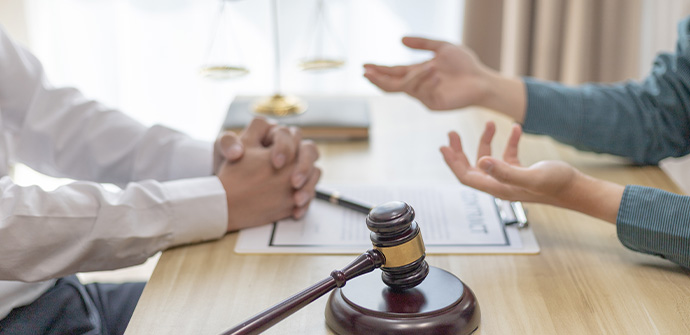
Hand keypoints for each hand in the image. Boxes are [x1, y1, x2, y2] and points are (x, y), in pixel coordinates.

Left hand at [217, 118, 320, 230]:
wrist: (225, 185)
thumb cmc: (225, 162)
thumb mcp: (221, 150)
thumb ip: (228, 144)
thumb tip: (237, 152)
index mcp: (273, 135)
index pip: (287, 133)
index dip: (285, 146)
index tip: (276, 163)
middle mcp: (290, 149)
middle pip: (308, 149)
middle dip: (304, 165)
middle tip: (293, 182)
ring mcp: (296, 168)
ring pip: (314, 170)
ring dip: (309, 184)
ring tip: (297, 200)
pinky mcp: (297, 185)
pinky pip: (310, 190)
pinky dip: (306, 201)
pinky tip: (296, 211)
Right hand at [363, 37, 526, 120]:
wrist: (481, 79)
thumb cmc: (464, 64)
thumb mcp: (442, 47)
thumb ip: (422, 44)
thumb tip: (400, 40)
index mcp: (417, 72)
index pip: (393, 72)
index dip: (378, 70)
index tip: (364, 67)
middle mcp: (418, 85)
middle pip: (392, 85)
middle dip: (379, 79)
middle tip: (367, 73)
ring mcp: (424, 96)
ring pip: (409, 87)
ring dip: (418, 76)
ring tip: (434, 67)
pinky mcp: (433, 104)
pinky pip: (423, 92)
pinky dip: (429, 82)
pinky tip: (438, 75)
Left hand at [440, 121, 622, 221]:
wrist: (579, 190)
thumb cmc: (557, 185)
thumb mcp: (531, 176)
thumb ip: (505, 171)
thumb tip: (481, 161)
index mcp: (498, 188)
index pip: (466, 177)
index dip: (452, 163)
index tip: (443, 146)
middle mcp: (501, 185)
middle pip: (472, 168)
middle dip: (460, 151)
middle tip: (451, 134)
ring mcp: (511, 179)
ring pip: (489, 159)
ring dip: (486, 140)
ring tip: (490, 122)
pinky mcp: (522, 172)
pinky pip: (509, 155)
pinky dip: (510, 141)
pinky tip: (518, 127)